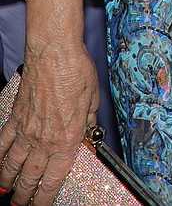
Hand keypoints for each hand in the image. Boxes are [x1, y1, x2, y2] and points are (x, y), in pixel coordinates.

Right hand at [0, 48, 98, 204]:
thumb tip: (90, 128)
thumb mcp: (93, 97)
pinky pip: (3, 143)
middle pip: (30, 177)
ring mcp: (27, 130)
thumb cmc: (76, 70)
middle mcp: (45, 139)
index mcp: (67, 138)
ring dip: (8, 182)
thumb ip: (89, 119)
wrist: (54, 52)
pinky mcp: (15, 117)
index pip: (54, 178)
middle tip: (20, 204)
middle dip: (24, 196)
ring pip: (12, 165)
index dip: (46, 197)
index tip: (42, 205)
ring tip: (6, 192)